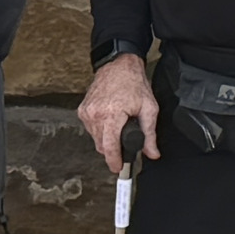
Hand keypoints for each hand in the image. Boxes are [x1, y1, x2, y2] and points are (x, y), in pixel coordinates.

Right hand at [78, 53, 159, 171]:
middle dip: (113, 149)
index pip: (109, 147)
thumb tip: (152, 153)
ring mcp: (86, 112)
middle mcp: (95, 114)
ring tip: (118, 125)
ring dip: (107, 139)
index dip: (114, 161)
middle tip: (125, 141)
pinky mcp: (82, 110)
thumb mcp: (149, 108)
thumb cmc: (133, 83)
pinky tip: (110, 119)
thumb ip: (150, 134)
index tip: (118, 169)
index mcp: (111, 115)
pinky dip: (100, 129)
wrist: (119, 65)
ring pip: (95, 139)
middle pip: (102, 146)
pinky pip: (90, 129)